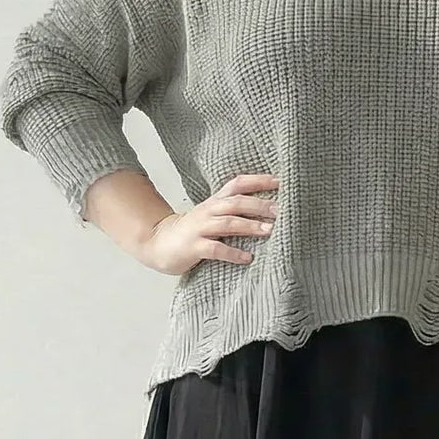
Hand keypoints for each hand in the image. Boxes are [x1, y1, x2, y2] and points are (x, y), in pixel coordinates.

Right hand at [138, 173, 278, 274]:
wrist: (158, 243)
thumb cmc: (192, 231)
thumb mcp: (211, 214)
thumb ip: (234, 210)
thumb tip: (269, 210)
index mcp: (215, 202)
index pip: (237, 184)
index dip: (258, 181)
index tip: (280, 181)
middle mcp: (208, 211)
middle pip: (236, 203)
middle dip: (259, 205)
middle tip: (280, 211)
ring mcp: (200, 229)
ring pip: (227, 223)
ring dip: (249, 226)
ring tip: (269, 230)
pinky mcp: (194, 247)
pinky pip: (215, 249)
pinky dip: (232, 253)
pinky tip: (247, 258)